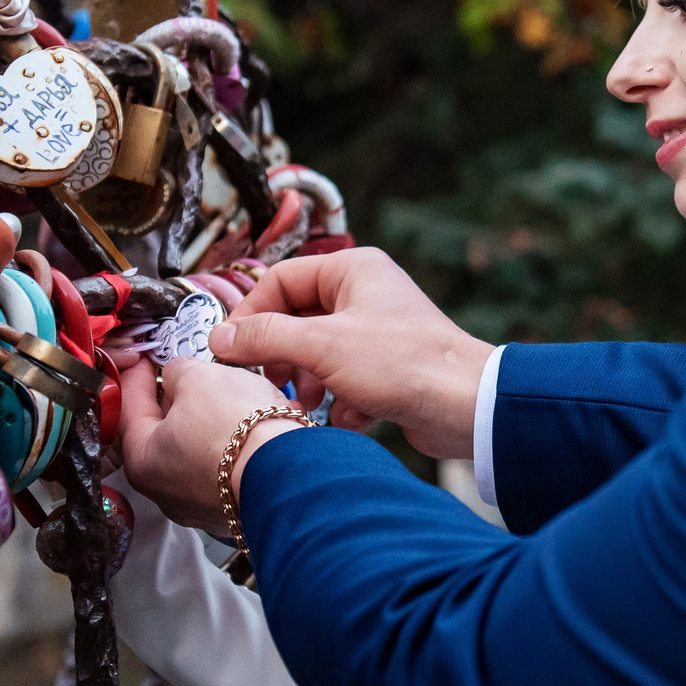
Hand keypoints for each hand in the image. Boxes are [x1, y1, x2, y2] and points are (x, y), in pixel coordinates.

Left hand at [118, 353, 294, 531]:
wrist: (290, 472)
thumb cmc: (238, 429)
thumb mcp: (198, 377)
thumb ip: (178, 371)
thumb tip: (178, 374)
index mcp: (142, 462)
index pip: (130, 408)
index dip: (138, 376)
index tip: (145, 361)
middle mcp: (166, 492)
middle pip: (165, 433)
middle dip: (180, 399)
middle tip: (188, 374)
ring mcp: (202, 505)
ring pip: (202, 450)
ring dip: (215, 420)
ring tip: (235, 394)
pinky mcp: (235, 508)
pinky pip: (231, 466)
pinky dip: (241, 442)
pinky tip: (260, 423)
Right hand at [207, 247, 491, 460]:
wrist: (466, 407)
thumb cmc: (404, 363)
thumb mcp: (322, 345)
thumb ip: (265, 338)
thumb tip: (219, 338)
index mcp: (352, 269)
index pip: (281, 280)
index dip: (251, 314)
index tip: (229, 348)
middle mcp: (365, 294)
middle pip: (297, 320)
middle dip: (283, 356)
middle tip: (269, 381)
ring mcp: (377, 333)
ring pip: (318, 355)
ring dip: (310, 383)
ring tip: (310, 404)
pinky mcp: (388, 370)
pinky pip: (345, 382)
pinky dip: (342, 402)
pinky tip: (353, 416)